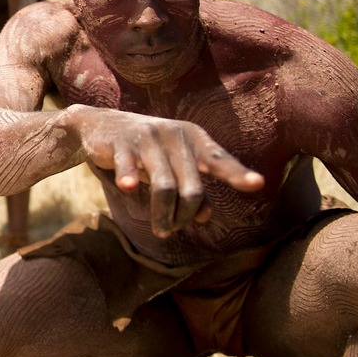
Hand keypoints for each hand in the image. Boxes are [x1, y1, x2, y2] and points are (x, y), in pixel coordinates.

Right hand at [72, 107, 264, 237]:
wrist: (99, 125)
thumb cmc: (145, 149)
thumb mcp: (172, 164)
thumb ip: (193, 187)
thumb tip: (206, 216)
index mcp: (192, 137)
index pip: (219, 159)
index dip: (237, 173)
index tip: (258, 184)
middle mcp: (174, 134)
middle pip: (191, 187)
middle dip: (184, 216)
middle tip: (173, 231)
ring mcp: (147, 137)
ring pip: (164, 185)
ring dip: (163, 214)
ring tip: (161, 231)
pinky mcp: (121, 143)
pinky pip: (129, 166)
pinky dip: (130, 178)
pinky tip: (128, 187)